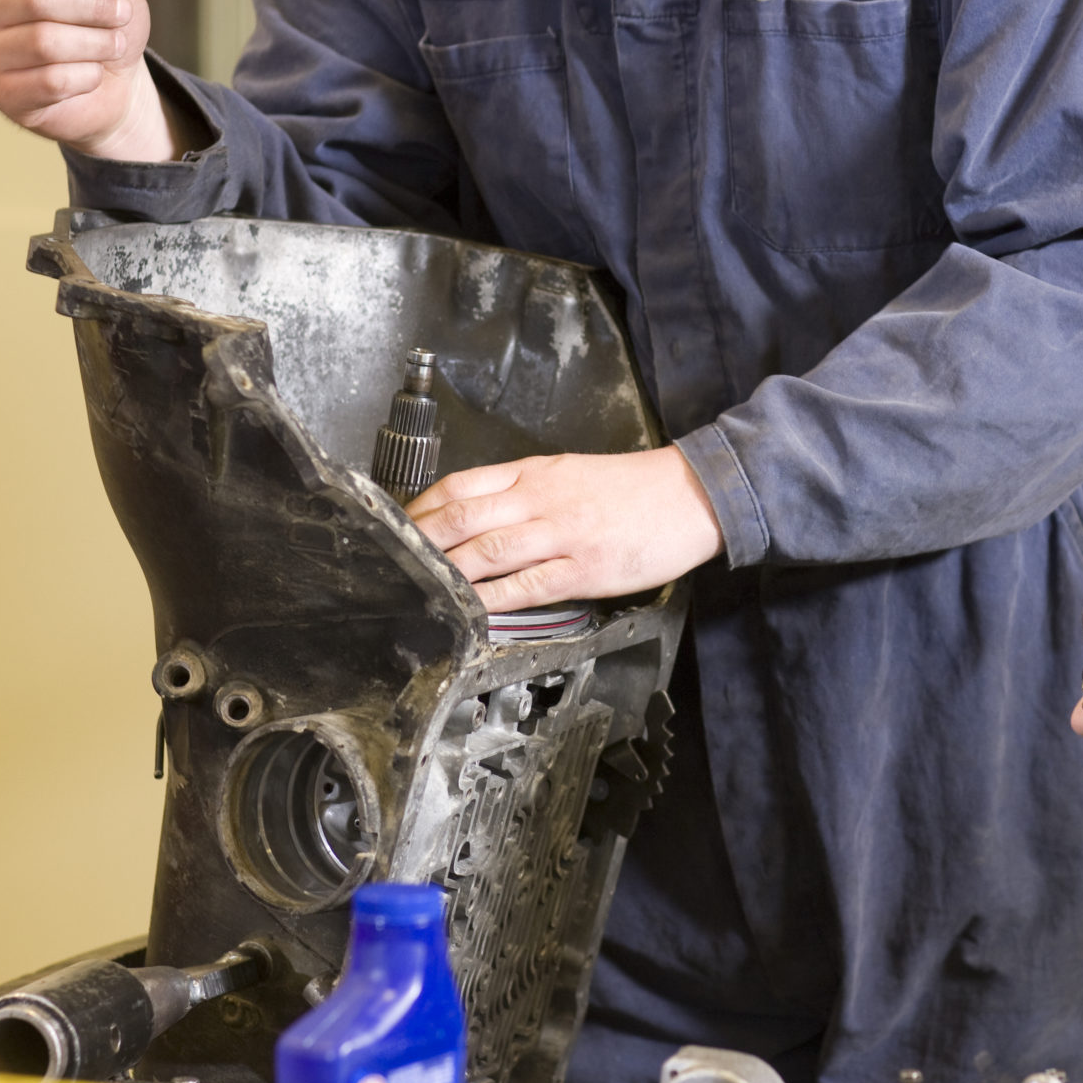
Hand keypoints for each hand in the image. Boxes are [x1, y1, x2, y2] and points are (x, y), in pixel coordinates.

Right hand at [0, 0, 179, 158]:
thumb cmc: (104, 24)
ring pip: (43, 42)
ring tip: (114, 45)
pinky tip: (92, 76)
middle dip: (92, 6)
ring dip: (95, 44)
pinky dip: (86, 77)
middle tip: (123, 12)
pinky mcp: (1, 95)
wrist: (115, 86)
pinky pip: (50, 82)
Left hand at [406, 445, 723, 607]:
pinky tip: (471, 610)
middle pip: (463, 517)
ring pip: (488, 551)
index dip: (422, 507)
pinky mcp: (584, 569)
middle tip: (390, 561)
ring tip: (417, 587)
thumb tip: (480, 509)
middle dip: (420, 541)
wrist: (691, 494)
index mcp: (535, 473)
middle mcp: (541, 500)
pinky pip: (528, 586)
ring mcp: (561, 535)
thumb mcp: (571, 472)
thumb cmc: (634, 487)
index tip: (398, 526)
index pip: (461, 485)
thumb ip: (525, 488)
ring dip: (447, 570)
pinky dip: (493, 599)